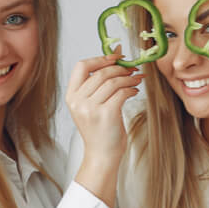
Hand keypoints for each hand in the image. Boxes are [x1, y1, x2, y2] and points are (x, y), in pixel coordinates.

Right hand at [65, 49, 140, 167]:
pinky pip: (121, 93)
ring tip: (137, 80)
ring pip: (113, 82)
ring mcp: (90, 108)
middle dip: (120, 68)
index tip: (116, 57)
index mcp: (71, 96)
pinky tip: (134, 91)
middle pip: (101, 73)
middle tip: (132, 69)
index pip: (82, 66)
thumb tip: (116, 52)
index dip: (100, 58)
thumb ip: (100, 82)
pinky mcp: (106, 114)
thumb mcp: (91, 105)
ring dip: (129, 78)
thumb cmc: (99, 130)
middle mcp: (78, 101)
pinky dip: (131, 90)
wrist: (102, 155)